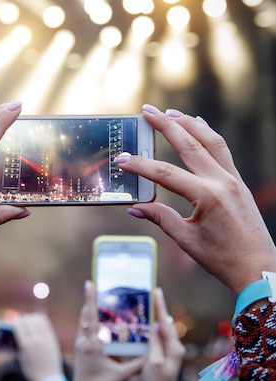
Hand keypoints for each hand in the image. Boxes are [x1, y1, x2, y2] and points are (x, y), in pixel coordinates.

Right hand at [13, 312, 63, 380]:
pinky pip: (46, 323)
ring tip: (29, 320)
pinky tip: (37, 322)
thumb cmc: (32, 371)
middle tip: (21, 321)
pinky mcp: (52, 338)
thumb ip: (18, 345)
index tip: (13, 321)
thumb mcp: (21, 359)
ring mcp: (45, 338)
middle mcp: (36, 340)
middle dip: (23, 318)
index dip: (15, 321)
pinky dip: (40, 320)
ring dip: (31, 317)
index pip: (19, 325)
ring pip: (37, 319)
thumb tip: (16, 333)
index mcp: (26, 345)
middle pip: (28, 320)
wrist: (48, 379)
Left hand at [63, 281, 143, 380]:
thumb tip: (152, 353)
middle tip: (98, 285)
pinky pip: (84, 327)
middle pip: (86, 314)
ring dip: (90, 308)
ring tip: (99, 296)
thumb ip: (137, 365)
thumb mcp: (120, 376)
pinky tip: (99, 316)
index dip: (90, 299)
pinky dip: (90, 318)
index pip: (91, 317)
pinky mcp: (80, 346)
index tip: (89, 284)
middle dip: (91, 299)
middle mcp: (84, 340)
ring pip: (83, 319)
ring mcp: (80, 342)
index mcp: (92, 344)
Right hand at [114, 106, 275, 294]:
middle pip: (189, 145)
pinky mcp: (238, 182)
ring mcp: (233, 179)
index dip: (141, 165)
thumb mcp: (187, 240)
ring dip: (189, 124)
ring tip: (170, 112)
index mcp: (207, 197)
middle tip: (147, 111)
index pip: (165, 173)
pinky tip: (198, 127)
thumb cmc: (223, 259)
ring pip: (210, 141)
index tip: (122, 159)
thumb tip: (135, 207)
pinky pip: (222, 151)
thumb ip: (161, 218)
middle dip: (166, 125)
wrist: (259, 268)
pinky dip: (208, 135)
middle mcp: (222, 182)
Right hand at [135, 288, 184, 380]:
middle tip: (150, 293)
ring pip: (161, 330)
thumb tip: (155, 326)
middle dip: (157, 309)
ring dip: (154, 318)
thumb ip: (154, 344)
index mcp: (174, 349)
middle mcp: (175, 347)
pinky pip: (158, 338)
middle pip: (164, 323)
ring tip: (146, 304)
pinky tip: (145, 324)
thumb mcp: (152, 364)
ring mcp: (170, 351)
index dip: (160, 306)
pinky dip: (151, 329)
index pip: (165, 323)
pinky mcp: (164, 355)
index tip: (157, 291)